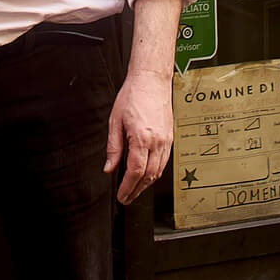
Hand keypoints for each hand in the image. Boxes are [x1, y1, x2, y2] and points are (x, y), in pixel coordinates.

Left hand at [105, 67, 173, 203]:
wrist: (151, 80)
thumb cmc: (133, 95)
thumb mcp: (115, 121)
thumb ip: (113, 148)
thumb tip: (109, 168)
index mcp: (141, 138)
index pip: (135, 171)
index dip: (128, 187)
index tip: (121, 196)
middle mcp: (157, 142)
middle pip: (148, 176)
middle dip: (137, 190)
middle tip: (126, 198)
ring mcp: (166, 141)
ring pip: (158, 171)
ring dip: (146, 184)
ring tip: (135, 190)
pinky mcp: (170, 138)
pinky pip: (164, 162)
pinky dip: (155, 173)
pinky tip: (146, 175)